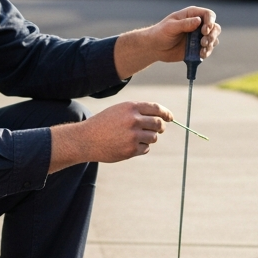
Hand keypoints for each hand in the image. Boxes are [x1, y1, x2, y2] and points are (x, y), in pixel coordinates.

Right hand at [49, 101, 173, 171]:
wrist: (86, 139)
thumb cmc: (104, 123)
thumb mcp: (119, 111)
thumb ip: (138, 112)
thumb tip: (161, 118)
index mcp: (130, 107)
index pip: (156, 108)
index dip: (166, 113)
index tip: (170, 118)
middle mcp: (133, 120)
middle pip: (158, 124)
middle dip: (161, 127)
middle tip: (159, 130)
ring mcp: (133, 135)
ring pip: (153, 137)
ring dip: (149, 138)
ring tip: (134, 138)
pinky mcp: (131, 149)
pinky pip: (146, 148)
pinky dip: (141, 148)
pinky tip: (128, 146)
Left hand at [113, 6, 220, 77]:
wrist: (155, 47)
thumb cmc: (160, 33)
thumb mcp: (170, 27)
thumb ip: (184, 24)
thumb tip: (198, 21)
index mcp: (192, 15)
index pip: (209, 15)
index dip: (210, 22)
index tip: (204, 31)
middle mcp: (198, 25)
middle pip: (215, 27)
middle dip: (212, 35)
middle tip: (203, 42)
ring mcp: (199, 37)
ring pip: (213, 39)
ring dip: (210, 44)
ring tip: (201, 50)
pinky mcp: (197, 48)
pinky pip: (208, 49)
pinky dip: (207, 52)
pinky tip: (200, 55)